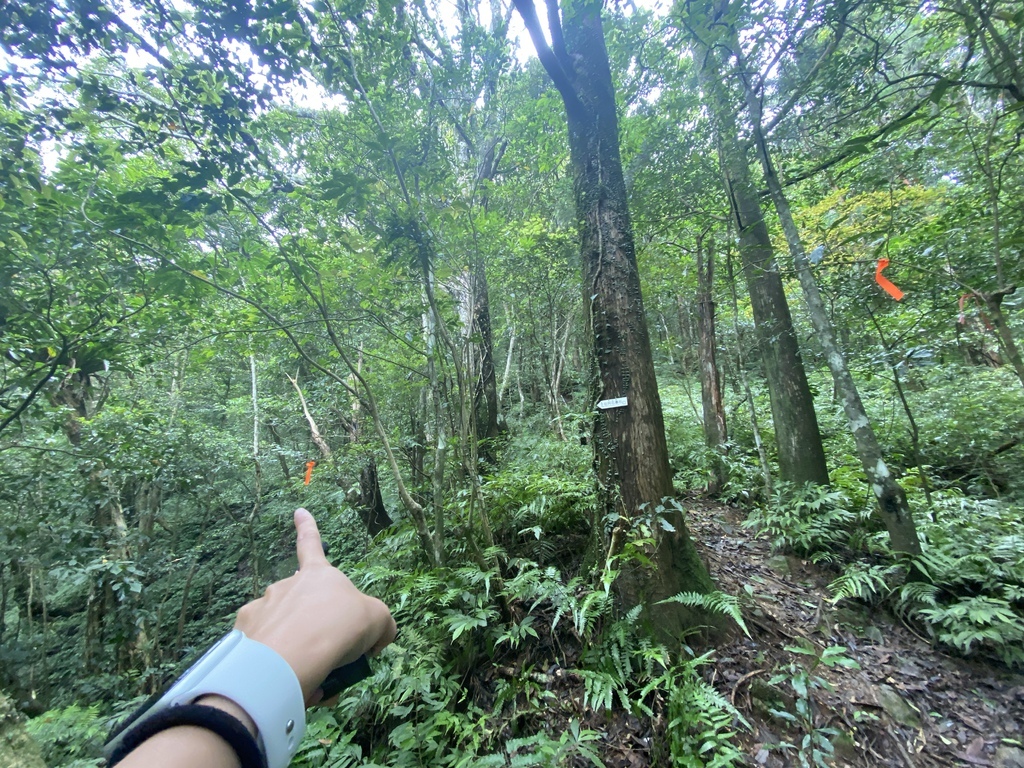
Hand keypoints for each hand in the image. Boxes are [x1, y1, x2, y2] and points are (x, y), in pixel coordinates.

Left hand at [233, 508, 396, 704]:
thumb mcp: (378, 621)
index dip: (308, 528)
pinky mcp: (242, 638)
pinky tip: (290, 683)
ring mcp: (261, 611)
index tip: (298, 511)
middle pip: (302, 605)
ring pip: (283, 632)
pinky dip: (277, 667)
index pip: (312, 545)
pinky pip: (263, 653)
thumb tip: (377, 640)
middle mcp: (285, 587)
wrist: (291, 659)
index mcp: (318, 576)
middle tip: (331, 656)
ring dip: (298, 652)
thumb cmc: (339, 628)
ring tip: (313, 678)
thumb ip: (380, 625)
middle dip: (315, 628)